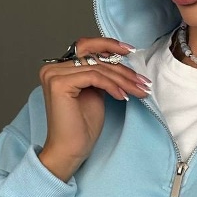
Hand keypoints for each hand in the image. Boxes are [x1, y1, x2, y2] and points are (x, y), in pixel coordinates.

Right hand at [37, 36, 152, 179]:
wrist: (70, 151)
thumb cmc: (82, 128)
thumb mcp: (95, 94)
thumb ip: (100, 76)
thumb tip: (119, 62)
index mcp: (59, 68)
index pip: (87, 47)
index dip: (109, 46)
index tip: (131, 50)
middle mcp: (53, 68)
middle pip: (95, 58)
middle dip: (123, 70)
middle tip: (143, 81)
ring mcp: (54, 74)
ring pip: (98, 68)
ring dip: (123, 80)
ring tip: (139, 91)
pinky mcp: (59, 84)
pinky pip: (94, 77)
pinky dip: (112, 86)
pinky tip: (123, 96)